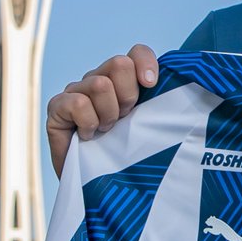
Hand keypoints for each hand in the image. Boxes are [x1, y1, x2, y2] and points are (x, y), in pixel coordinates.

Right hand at [46, 44, 158, 177]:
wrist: (98, 187)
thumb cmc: (128, 156)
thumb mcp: (150, 128)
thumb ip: (162, 105)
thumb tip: (185, 89)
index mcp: (123, 81)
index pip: (136, 53)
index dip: (146, 64)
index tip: (151, 85)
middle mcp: (98, 79)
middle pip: (119, 63)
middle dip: (128, 96)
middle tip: (124, 119)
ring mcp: (76, 91)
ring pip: (100, 84)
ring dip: (109, 115)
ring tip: (107, 132)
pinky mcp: (56, 107)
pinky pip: (78, 103)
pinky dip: (88, 123)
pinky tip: (88, 137)